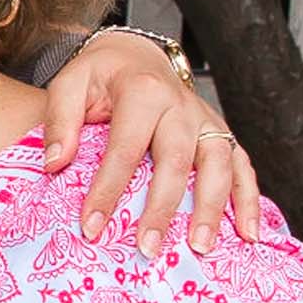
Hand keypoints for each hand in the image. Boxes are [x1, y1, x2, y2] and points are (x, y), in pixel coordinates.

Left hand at [41, 33, 258, 254]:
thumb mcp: (70, 83)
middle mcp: (181, 105)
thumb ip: (60, 120)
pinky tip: (248, 234)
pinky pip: (242, 166)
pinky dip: (248, 200)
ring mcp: (206, 119)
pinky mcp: (221, 133)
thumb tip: (54, 164)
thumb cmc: (101, 76)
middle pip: (176, 161)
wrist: (138, 54)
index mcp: (143, 92)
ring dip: (212, 208)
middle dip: (162, 209)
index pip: (125, 149)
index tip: (91, 228)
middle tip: (148, 249)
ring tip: (199, 247)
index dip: (108, 190)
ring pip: (218, 165)